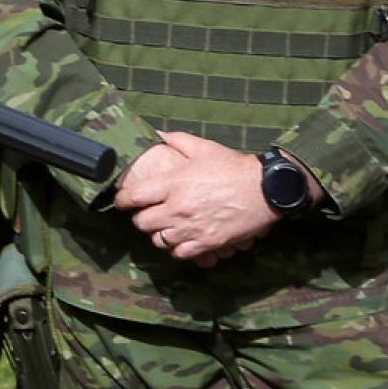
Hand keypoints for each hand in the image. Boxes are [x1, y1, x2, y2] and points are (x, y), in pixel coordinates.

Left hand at [123, 129, 276, 265]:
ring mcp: (192, 228)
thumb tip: (156, 134)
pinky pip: (180, 253)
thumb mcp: (203, 147)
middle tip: (147, 212)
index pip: (133, 197)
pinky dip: (177, 248)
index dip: (122, 199)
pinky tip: (182, 239)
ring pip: (158, 241)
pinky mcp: (207, 243)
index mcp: (173, 183)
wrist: (265, 189)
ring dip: (158, 234)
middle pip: (142, 223)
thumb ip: (176, 140)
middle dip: (141, 218)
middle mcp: (178, 208)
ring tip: (165, 226)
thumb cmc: (233, 166)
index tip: (122, 200)